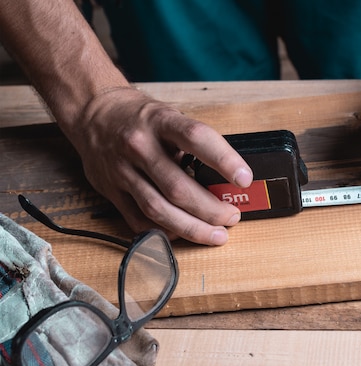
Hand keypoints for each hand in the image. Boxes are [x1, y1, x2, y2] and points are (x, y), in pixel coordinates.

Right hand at [72, 87, 252, 244]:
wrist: (92, 112)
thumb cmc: (140, 117)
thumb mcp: (169, 116)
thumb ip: (193, 143)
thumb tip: (226, 178)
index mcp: (160, 121)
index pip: (196, 138)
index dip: (224, 160)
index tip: (244, 179)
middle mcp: (139, 145)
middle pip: (179, 187)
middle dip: (211, 209)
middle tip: (231, 217)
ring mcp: (122, 170)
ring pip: (159, 209)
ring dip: (192, 228)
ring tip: (216, 234)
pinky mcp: (111, 190)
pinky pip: (139, 220)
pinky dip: (164, 232)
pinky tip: (183, 233)